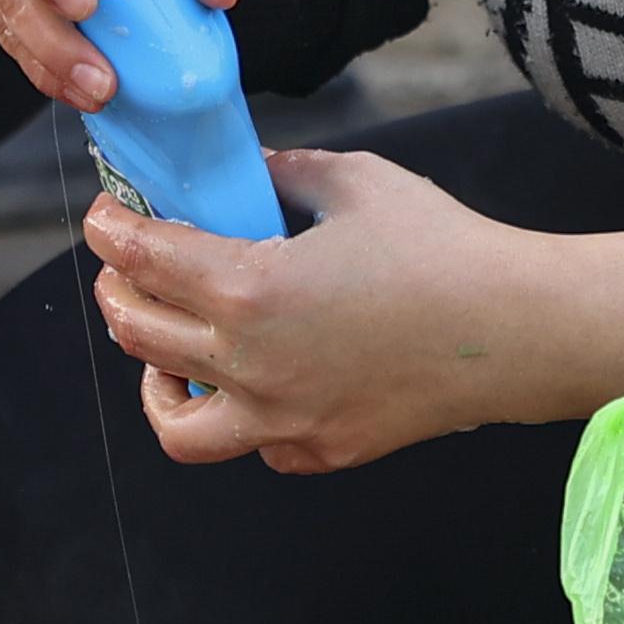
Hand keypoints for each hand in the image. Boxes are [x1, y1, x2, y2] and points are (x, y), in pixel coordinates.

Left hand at [83, 146, 563, 474]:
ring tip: (168, 350)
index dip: (112, 231)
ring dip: (155, 379)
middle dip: (118, 292)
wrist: (515, 331)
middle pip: (137, 333)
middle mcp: (250, 364)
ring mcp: (281, 418)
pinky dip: (237, 416)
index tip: (108, 216)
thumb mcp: (354, 182)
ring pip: (175, 420)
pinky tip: (254, 381)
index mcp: (249, 288)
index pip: (143, 259)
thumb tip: (247, 174)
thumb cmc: (442, 248)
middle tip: (126, 268)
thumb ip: (283, 175)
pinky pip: (252, 445)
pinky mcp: (320, 449)